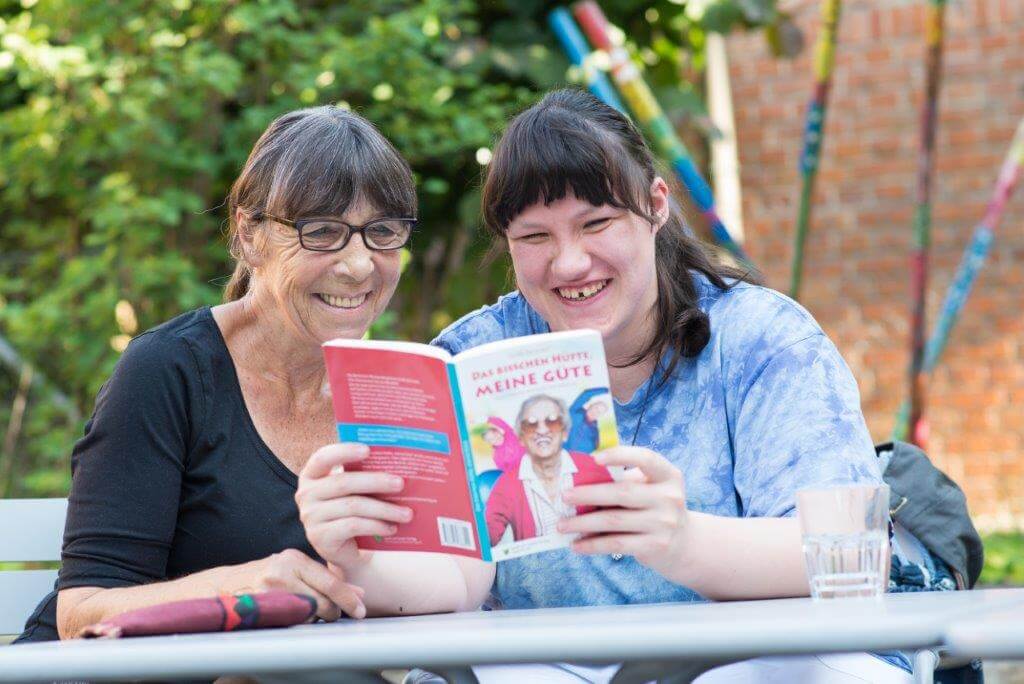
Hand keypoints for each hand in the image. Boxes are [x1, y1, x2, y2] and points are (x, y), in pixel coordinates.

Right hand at [221, 549, 365, 620]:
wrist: (227, 586)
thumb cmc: (268, 577)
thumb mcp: (296, 570)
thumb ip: (325, 579)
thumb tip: (359, 593)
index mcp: (293, 558)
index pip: (329, 581)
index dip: (348, 598)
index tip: (361, 610)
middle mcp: (281, 572)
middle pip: (321, 599)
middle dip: (334, 611)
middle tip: (335, 613)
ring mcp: (268, 591)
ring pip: (308, 613)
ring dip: (316, 617)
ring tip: (308, 611)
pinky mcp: (260, 608)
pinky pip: (291, 621)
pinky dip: (299, 622)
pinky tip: (293, 615)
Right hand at [296, 442, 412, 568]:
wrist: (344, 549)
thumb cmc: (352, 510)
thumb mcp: (354, 490)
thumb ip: (364, 474)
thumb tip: (399, 465)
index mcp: (312, 474)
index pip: (322, 457)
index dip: (344, 452)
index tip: (368, 450)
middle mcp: (306, 494)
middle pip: (343, 483)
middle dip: (376, 481)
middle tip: (400, 484)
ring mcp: (310, 517)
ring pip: (352, 506)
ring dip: (384, 509)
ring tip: (406, 513)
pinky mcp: (320, 537)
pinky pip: (353, 526)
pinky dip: (376, 526)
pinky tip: (392, 528)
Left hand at [558, 446, 688, 579]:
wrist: (684, 543)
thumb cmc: (655, 506)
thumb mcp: (649, 488)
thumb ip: (624, 480)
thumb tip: (579, 480)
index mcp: (668, 475)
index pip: (646, 458)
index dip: (620, 455)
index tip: (594, 457)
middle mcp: (669, 497)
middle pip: (622, 492)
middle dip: (588, 494)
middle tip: (563, 496)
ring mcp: (664, 523)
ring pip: (614, 521)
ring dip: (583, 523)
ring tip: (562, 524)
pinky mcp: (654, 546)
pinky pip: (617, 544)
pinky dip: (593, 544)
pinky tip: (576, 545)